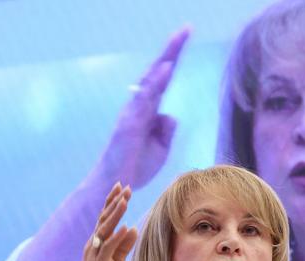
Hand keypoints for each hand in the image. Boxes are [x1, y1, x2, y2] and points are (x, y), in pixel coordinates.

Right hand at [67, 182, 137, 260]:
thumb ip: (123, 246)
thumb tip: (133, 228)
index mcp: (98, 242)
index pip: (105, 218)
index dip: (113, 202)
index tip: (122, 187)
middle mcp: (93, 244)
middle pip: (104, 218)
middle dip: (115, 202)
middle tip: (126, 187)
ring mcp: (94, 254)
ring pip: (105, 229)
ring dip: (115, 214)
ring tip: (125, 201)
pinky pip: (107, 249)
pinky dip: (116, 237)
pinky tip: (125, 227)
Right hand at [99, 28, 189, 188]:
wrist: (118, 186)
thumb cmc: (137, 167)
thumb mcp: (161, 148)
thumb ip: (166, 129)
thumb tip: (169, 114)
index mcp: (148, 112)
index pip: (163, 81)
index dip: (174, 60)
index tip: (186, 39)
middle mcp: (139, 107)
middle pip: (157, 73)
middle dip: (171, 51)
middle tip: (186, 29)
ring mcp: (133, 113)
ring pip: (150, 80)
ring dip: (165, 59)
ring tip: (178, 40)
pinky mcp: (129, 123)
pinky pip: (143, 98)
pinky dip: (155, 82)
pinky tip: (166, 68)